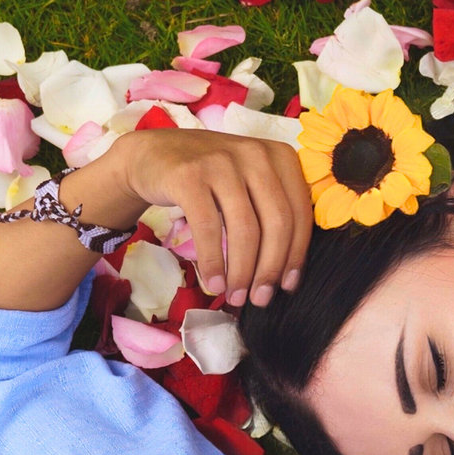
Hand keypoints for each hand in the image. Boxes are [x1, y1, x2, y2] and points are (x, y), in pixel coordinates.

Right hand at [114, 128, 312, 307]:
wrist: (154, 155)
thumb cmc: (210, 180)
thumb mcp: (250, 185)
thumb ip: (272, 215)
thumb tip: (287, 276)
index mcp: (280, 156)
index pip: (299, 214)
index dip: (296, 256)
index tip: (287, 287)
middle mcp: (256, 154)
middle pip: (276, 224)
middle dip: (270, 270)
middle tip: (259, 300)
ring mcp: (222, 161)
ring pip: (245, 229)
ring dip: (242, 272)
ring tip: (235, 297)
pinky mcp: (189, 175)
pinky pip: (209, 228)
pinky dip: (213, 262)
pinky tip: (214, 283)